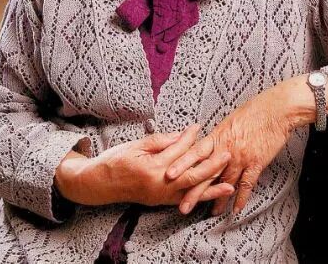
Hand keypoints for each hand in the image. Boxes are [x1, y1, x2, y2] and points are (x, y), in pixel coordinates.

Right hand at [54, 124, 234, 207]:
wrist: (98, 184)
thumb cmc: (114, 161)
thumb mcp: (135, 145)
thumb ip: (160, 141)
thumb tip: (181, 135)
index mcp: (152, 167)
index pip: (178, 150)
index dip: (189, 137)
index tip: (199, 126)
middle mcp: (159, 184)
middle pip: (191, 174)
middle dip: (211, 164)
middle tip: (226, 151)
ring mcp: (160, 196)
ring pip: (191, 190)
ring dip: (211, 185)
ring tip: (230, 179)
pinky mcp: (160, 201)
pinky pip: (184, 200)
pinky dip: (199, 198)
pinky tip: (212, 194)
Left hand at [165, 85, 293, 216]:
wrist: (276, 109)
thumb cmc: (255, 110)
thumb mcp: (231, 120)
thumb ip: (219, 135)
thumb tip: (209, 143)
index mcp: (218, 135)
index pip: (195, 152)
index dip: (181, 164)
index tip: (168, 175)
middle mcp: (227, 148)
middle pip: (206, 172)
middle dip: (193, 191)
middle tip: (182, 206)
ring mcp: (241, 156)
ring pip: (225, 182)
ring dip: (217, 199)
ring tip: (210, 212)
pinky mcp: (257, 162)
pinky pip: (247, 184)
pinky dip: (241, 197)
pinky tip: (236, 209)